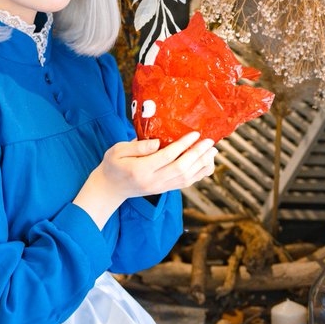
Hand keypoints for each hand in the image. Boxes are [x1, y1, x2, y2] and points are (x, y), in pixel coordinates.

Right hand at [102, 132, 217, 198]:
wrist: (111, 188)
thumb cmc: (113, 165)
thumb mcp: (117, 150)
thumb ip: (137, 146)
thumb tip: (158, 142)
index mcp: (140, 169)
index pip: (166, 157)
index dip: (182, 145)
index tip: (195, 134)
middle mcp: (153, 181)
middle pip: (181, 168)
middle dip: (197, 154)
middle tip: (210, 141)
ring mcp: (160, 187)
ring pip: (186, 178)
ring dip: (202, 164)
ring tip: (213, 151)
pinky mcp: (165, 190)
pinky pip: (186, 183)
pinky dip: (199, 174)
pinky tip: (207, 163)